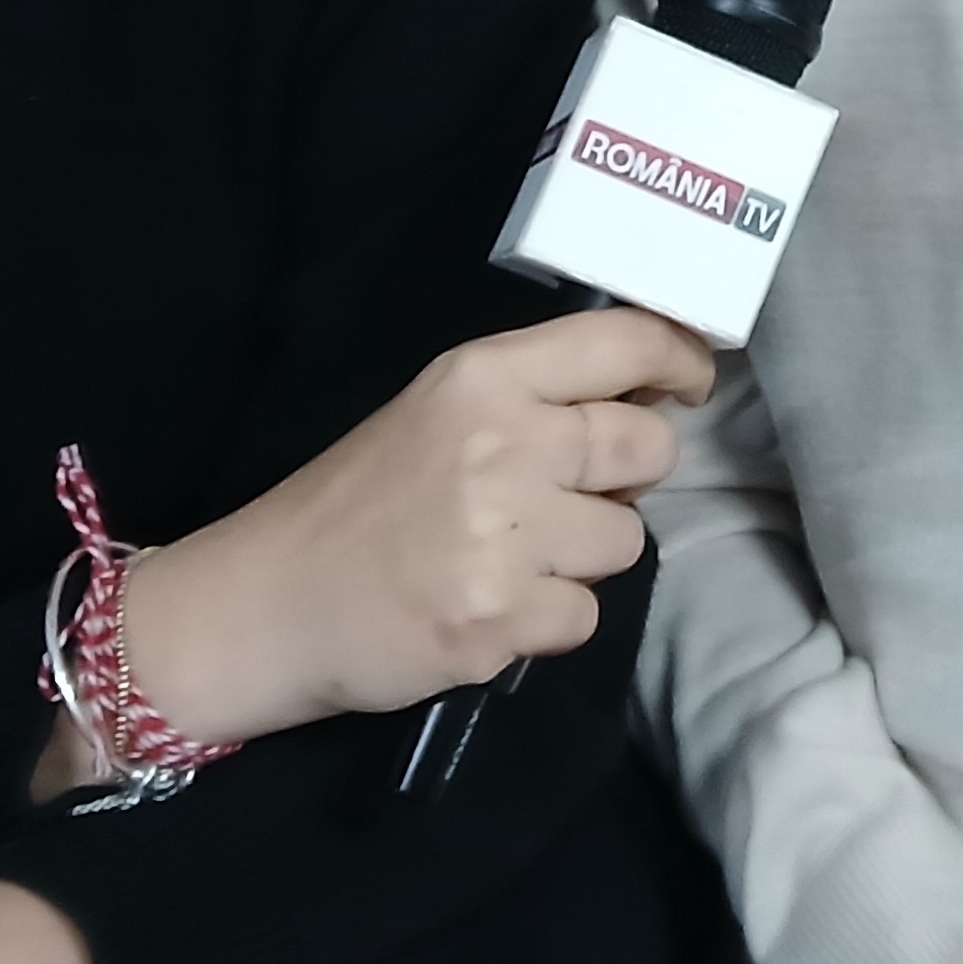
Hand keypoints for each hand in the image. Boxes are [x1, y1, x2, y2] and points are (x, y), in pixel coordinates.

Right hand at [121, 306, 715, 744]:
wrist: (271, 601)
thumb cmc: (359, 498)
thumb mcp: (436, 409)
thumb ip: (534, 396)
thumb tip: (648, 401)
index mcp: (483, 376)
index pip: (623, 342)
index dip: (678, 358)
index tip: (691, 381)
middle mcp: (503, 444)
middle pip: (647, 446)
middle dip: (629, 474)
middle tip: (574, 490)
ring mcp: (505, 538)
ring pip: (626, 541)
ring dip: (586, 555)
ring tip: (514, 556)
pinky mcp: (500, 621)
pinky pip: (584, 616)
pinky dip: (549, 620)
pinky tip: (492, 605)